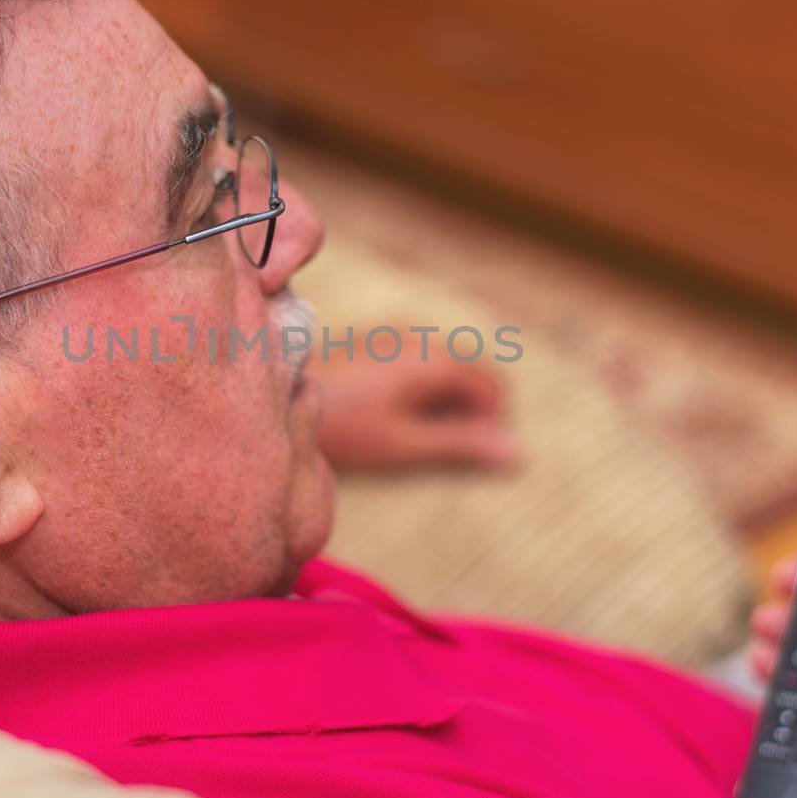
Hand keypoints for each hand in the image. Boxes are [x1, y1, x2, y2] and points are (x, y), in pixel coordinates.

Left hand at [313, 349, 518, 471]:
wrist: (279, 397)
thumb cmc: (344, 425)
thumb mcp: (408, 443)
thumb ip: (463, 444)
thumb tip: (518, 454)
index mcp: (437, 359)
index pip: (493, 387)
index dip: (493, 424)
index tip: (472, 458)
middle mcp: (422, 339)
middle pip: (470, 377)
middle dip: (467, 416)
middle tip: (437, 454)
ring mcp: (397, 339)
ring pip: (443, 373)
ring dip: (442, 408)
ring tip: (410, 442)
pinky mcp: (376, 346)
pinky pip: (416, 368)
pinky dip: (418, 396)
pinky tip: (387, 422)